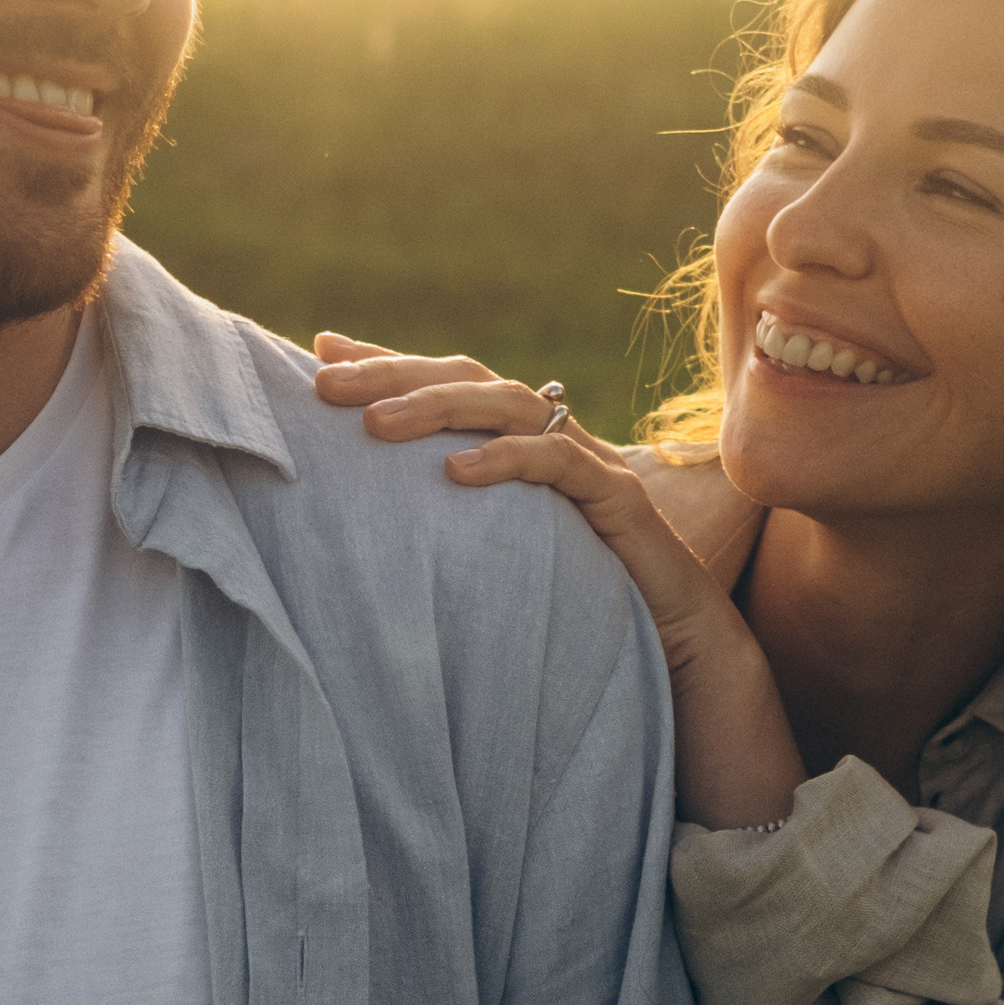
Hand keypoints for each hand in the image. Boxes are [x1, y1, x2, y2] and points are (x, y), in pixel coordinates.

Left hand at [310, 335, 803, 827]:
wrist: (684, 654)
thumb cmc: (585, 609)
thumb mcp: (501, 560)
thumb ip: (451, 529)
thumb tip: (366, 516)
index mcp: (525, 446)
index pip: (451, 381)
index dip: (390, 361)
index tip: (319, 350)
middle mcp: (557, 441)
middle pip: (472, 379)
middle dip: (395, 373)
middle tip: (320, 382)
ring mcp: (593, 466)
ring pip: (512, 407)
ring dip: (437, 407)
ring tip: (372, 424)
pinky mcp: (622, 504)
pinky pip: (563, 466)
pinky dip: (507, 460)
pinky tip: (454, 472)